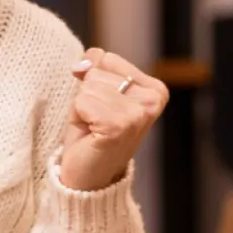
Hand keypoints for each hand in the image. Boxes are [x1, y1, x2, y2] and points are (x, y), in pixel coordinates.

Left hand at [59, 49, 168, 191]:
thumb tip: (89, 57)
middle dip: (86, 96)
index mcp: (155, 89)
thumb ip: (95, 67)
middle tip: (96, 121)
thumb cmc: (92, 133)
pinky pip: (81, 101)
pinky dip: (77, 117)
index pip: (107, 58)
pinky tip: (91, 134)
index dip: (93, 82)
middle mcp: (152, 100)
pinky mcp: (118, 125)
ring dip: (81, 108)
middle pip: (97, 71)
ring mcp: (138, 113)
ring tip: (94, 128)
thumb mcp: (95, 92)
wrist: (89, 176)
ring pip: (88, 85)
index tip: (102, 107)